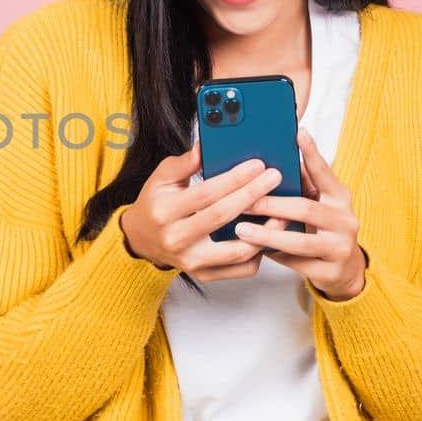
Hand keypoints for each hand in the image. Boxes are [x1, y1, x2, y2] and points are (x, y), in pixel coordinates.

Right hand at [120, 135, 290, 281]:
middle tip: (274, 178)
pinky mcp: (204, 275)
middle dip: (253, 195)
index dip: (234, 179)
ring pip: (237, 251)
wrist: (140, 239)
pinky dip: (258, 253)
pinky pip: (241, 269)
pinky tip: (266, 235)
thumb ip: (185, 162)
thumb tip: (207, 145)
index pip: (205, 194)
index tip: (257, 165)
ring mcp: (191, 261)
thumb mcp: (162, 178)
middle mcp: (176, 239)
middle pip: (222, 217)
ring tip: (280, 211)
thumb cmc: (155, 204)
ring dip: (264, 230)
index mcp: (164, 211)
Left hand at [234, 126, 368, 299]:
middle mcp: (345, 220)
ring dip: (267, 235)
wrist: (346, 269)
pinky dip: (275, 256)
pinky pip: (298, 264)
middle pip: (305, 208)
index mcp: (340, 197)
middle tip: (244, 201)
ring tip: (242, 230)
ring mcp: (341, 247)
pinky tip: (256, 250)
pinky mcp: (332, 271)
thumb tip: (268, 163)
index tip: (298, 133)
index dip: (312, 153)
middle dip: (271, 204)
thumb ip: (301, 186)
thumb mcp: (318, 204)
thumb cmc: (322, 229)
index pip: (325, 172)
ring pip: (300, 241)